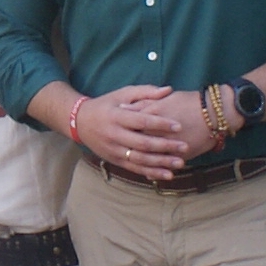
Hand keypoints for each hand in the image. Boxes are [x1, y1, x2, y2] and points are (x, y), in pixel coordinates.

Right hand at [78, 86, 201, 181]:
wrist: (80, 122)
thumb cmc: (106, 105)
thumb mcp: (122, 94)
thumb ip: (145, 92)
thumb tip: (168, 90)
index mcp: (117, 116)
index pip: (141, 121)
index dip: (160, 124)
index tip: (179, 126)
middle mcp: (114, 135)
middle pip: (143, 143)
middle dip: (165, 146)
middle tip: (185, 146)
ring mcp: (114, 150)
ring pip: (140, 159)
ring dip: (161, 163)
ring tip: (180, 163)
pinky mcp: (115, 160)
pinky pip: (134, 168)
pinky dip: (151, 172)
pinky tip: (166, 175)